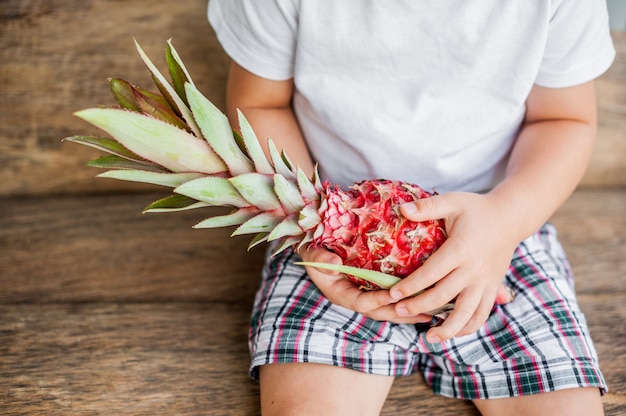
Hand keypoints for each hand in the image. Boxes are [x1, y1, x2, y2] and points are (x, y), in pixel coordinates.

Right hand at [299, 246, 432, 323]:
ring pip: (389, 310)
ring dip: (410, 312)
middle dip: (402, 314)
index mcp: (341, 294)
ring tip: (433, 312)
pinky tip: (427, 300)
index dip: (378, 301)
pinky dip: (408, 302)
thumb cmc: (313, 253)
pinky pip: (392, 301)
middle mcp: (355, 299)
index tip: (394, 297)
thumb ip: (320, 259)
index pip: (362, 302)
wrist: (315, 251)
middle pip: (381, 312)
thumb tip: (333, 263)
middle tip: (424, 313)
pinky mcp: (373, 292)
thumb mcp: (312, 255)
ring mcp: (365, 297)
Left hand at [389, 192, 519, 342]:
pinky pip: (482, 313)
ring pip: (467, 313)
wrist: (511, 216)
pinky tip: (454, 333)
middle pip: (443, 296)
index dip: (410, 286)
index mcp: (461, 249)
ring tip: (429, 338)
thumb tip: (400, 209)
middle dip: (418, 306)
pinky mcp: (493, 288)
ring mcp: (485, 281)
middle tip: (397, 312)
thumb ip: (426, 207)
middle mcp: (474, 269)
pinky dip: (469, 326)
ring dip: (448, 328)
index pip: (431, 273)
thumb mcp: (452, 201)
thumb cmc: (476, 208)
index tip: (392, 294)